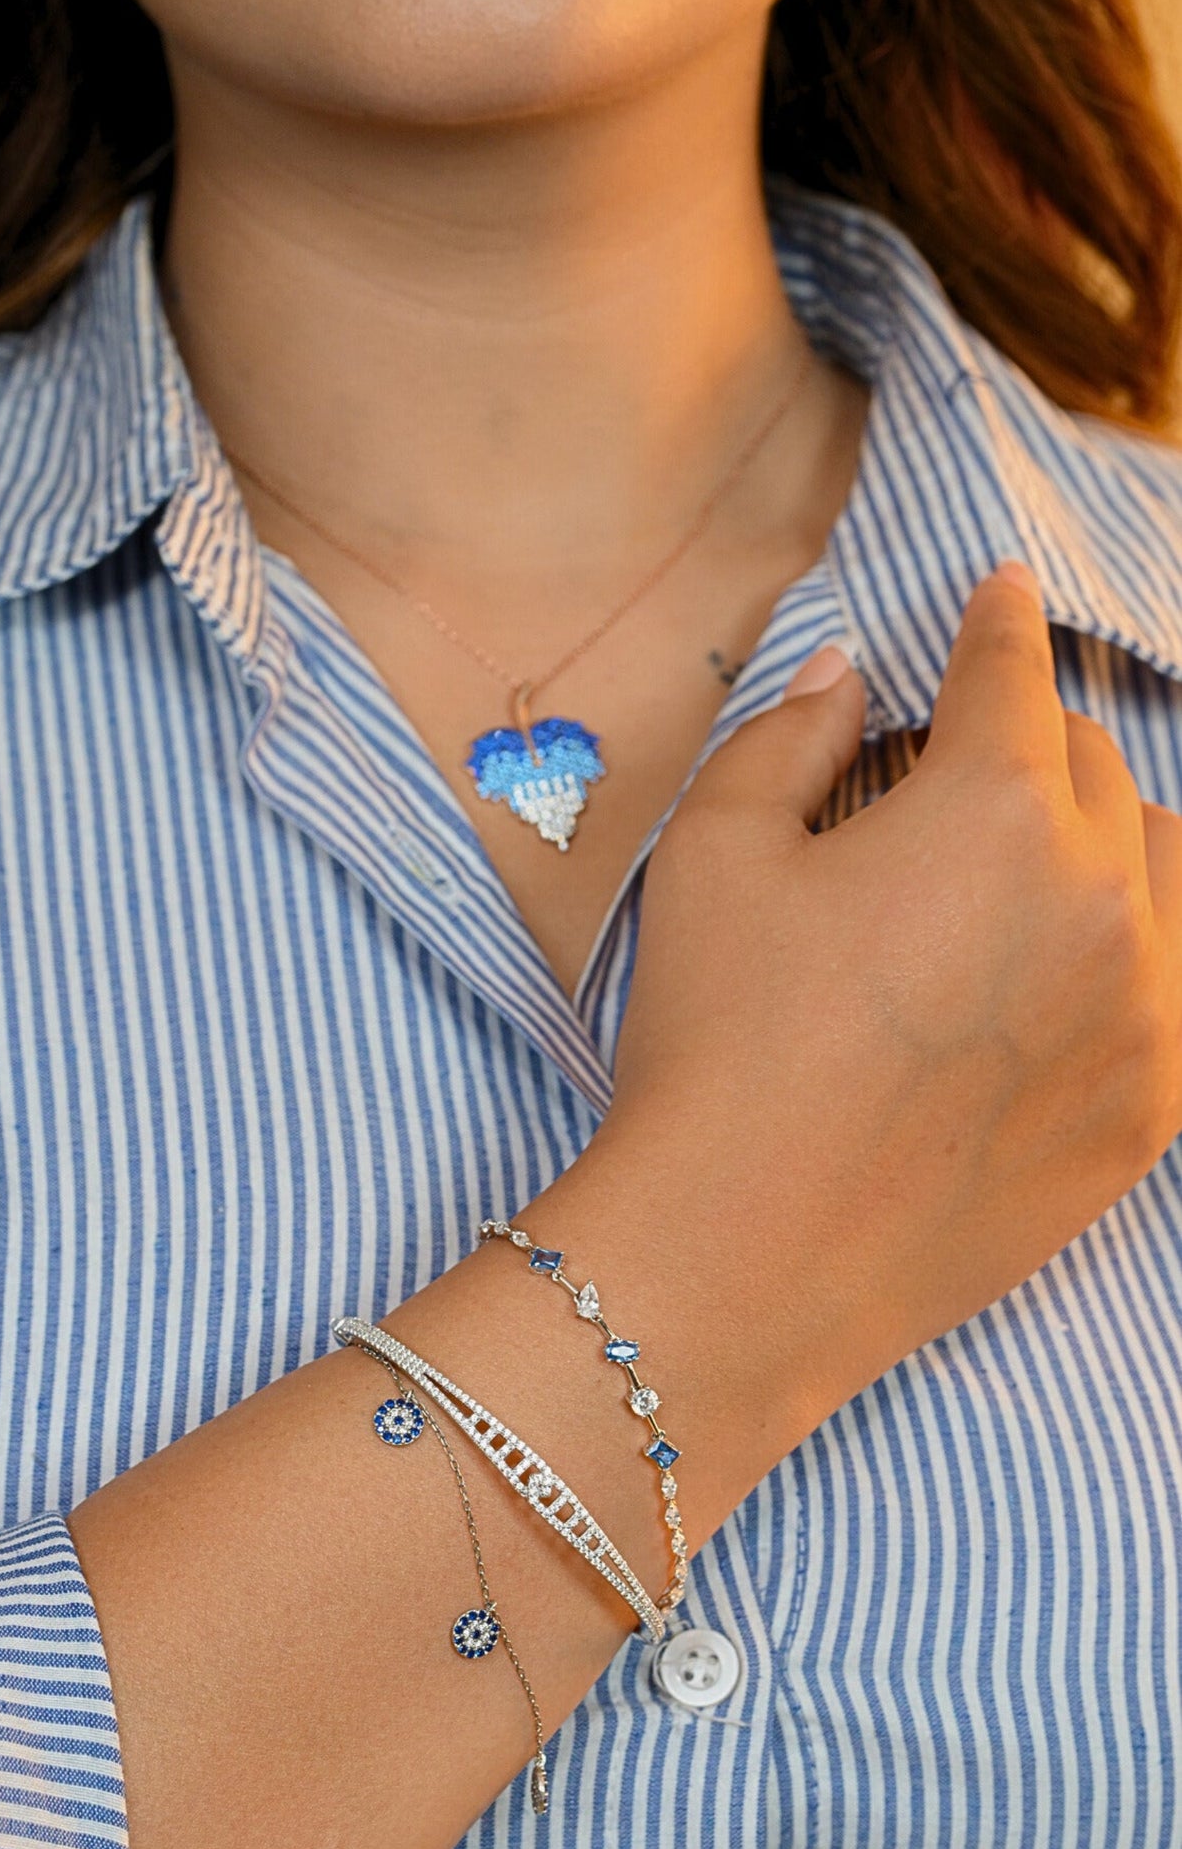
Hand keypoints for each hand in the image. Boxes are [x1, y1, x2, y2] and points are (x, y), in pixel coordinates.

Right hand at [607, 563, 1181, 1421]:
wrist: (746, 1252)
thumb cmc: (716, 1043)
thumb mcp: (713, 857)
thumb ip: (789, 736)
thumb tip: (849, 674)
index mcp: (993, 807)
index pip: (1011, 674)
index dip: (996, 623)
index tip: (999, 596)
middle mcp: (1103, 895)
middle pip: (1094, 764)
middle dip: (1028, 745)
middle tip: (956, 771)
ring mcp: (1147, 1010)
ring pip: (1167, 867)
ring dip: (1104, 839)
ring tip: (1030, 869)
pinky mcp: (1153, 1108)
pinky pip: (1179, 985)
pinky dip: (1135, 949)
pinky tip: (1068, 972)